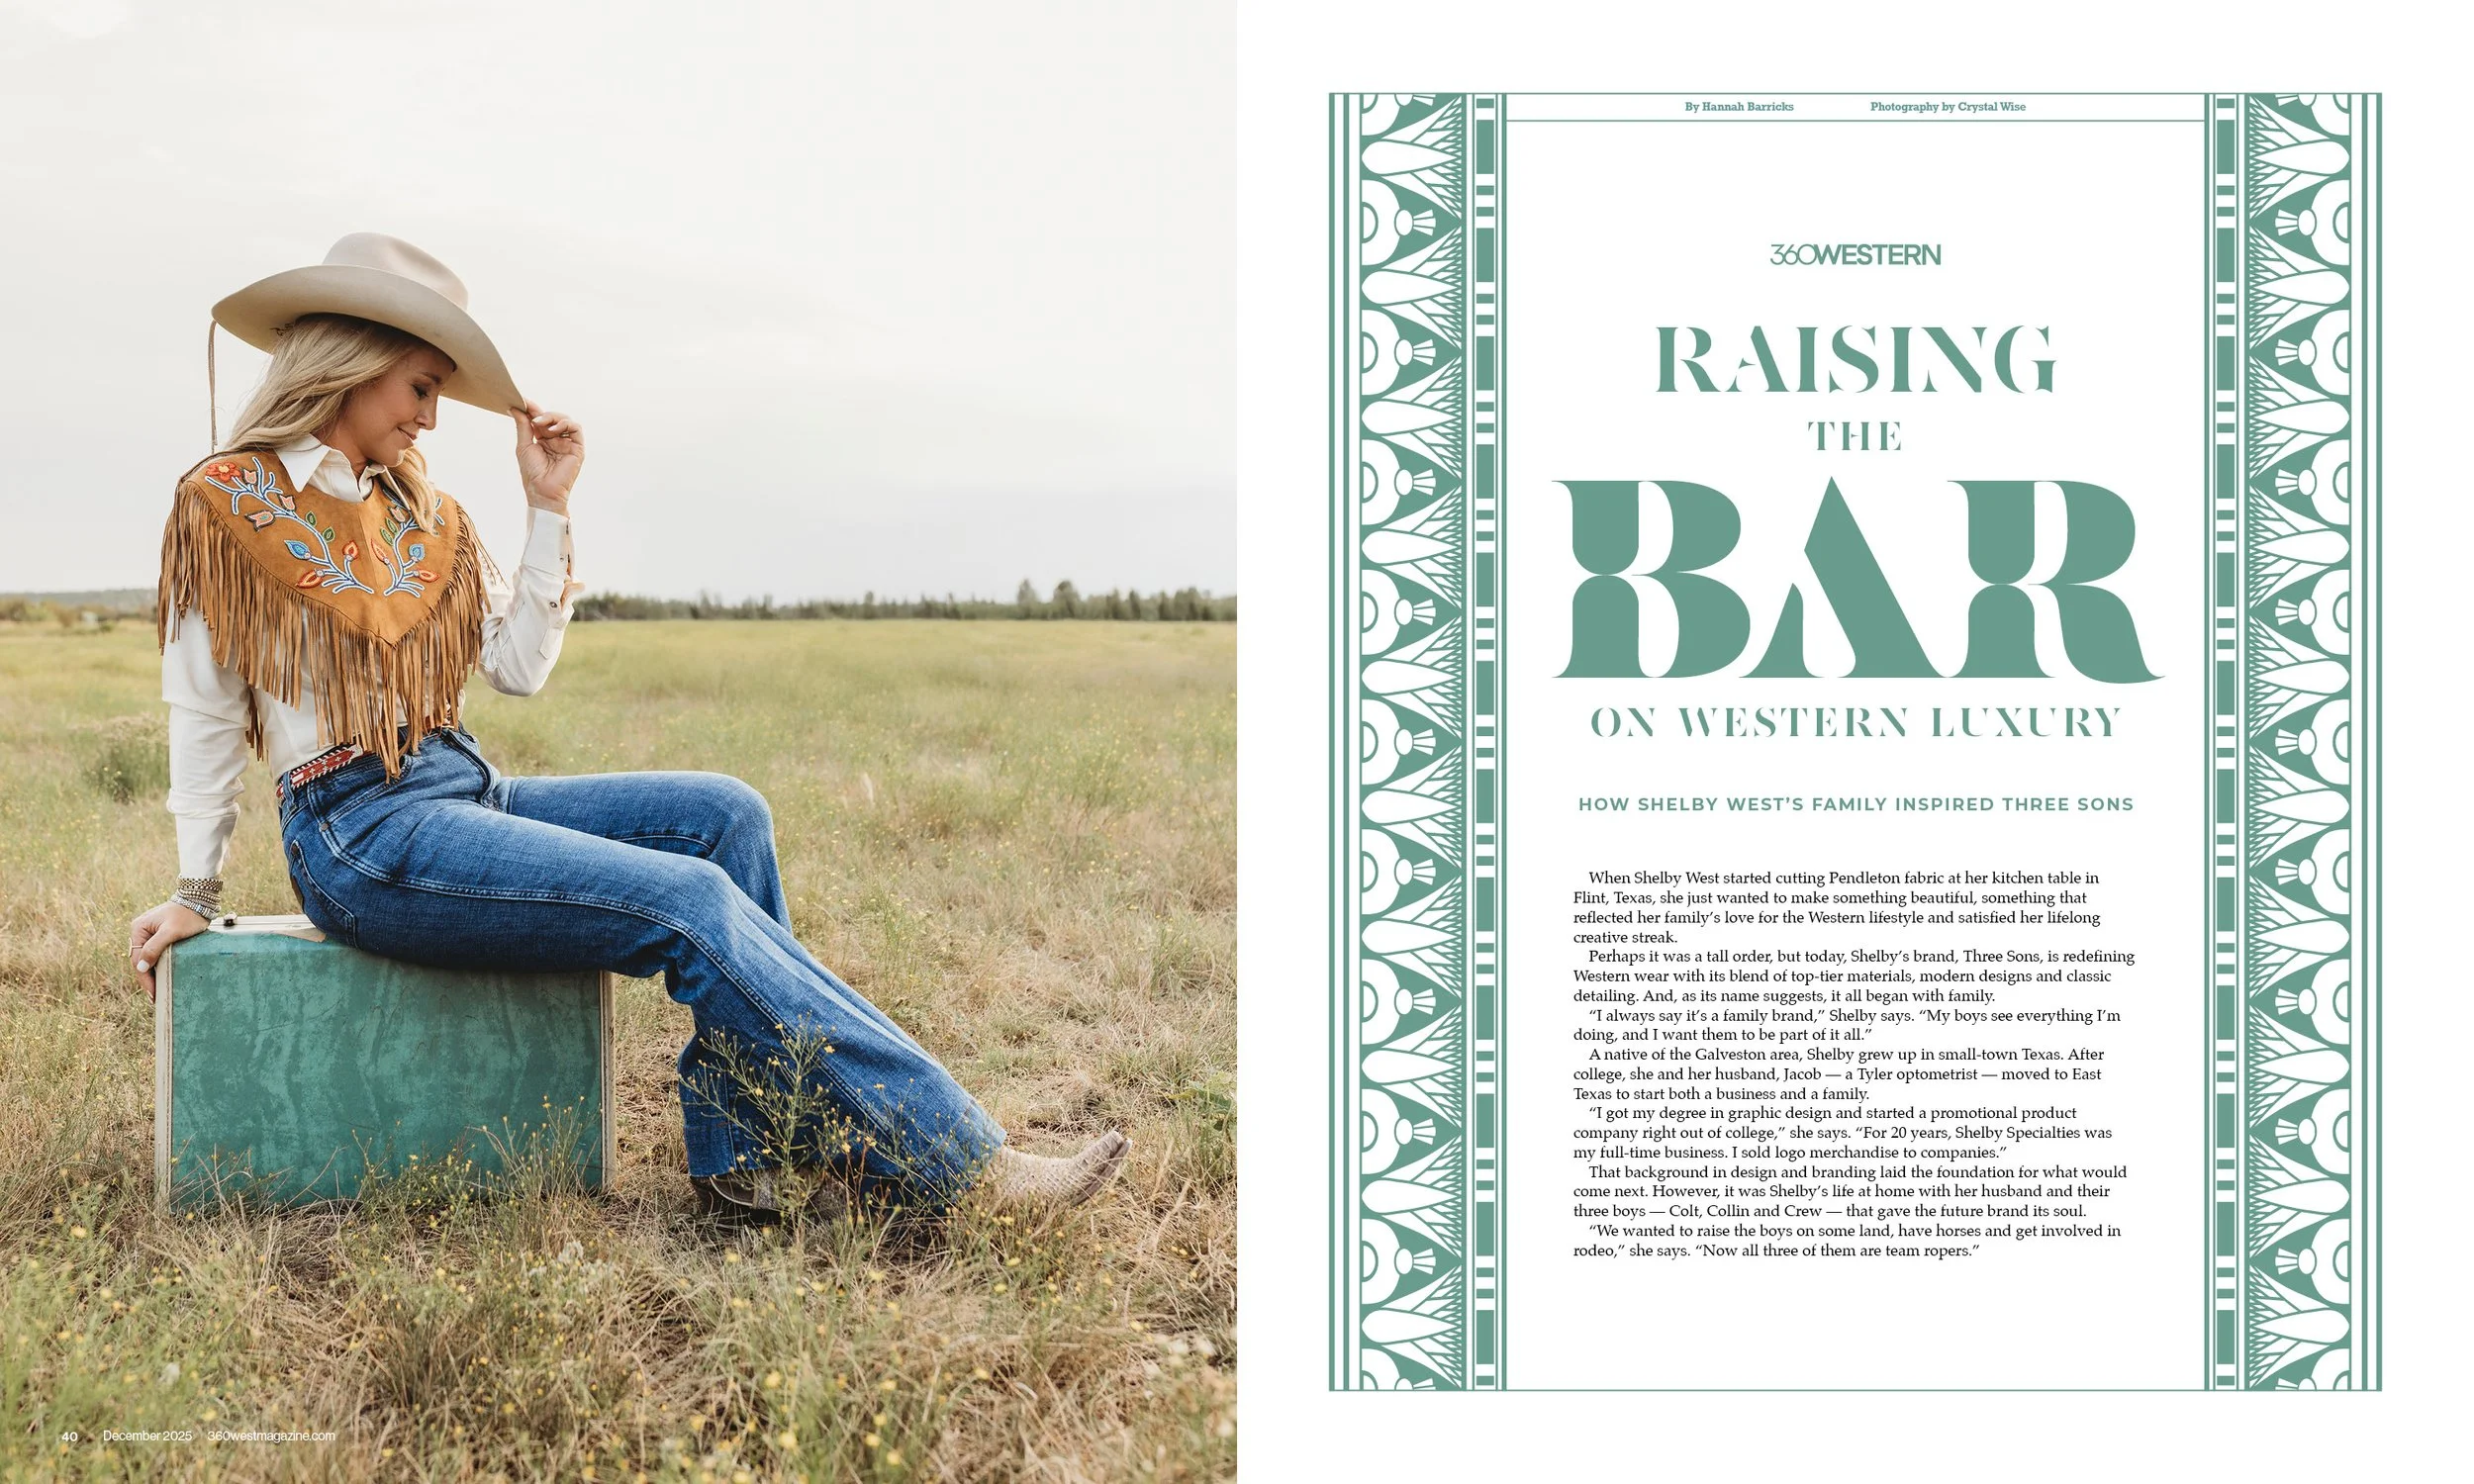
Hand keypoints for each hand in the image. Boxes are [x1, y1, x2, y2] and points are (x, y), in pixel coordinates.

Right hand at [130, 899, 210, 1002]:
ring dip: (152, 974)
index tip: (153, 994)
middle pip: (141, 961)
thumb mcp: (171, 932)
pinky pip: (155, 954)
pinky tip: (162, 977)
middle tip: (156, 997)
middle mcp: (140, 931)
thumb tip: (140, 967)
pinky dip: (158, 966)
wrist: (200, 902)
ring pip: (147, 959)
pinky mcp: (158, 935)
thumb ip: (155, 948)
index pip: (137, 960)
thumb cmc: (187, 916)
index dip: (145, 978)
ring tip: (158, 991)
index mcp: (138, 929)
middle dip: (148, 979)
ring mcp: (148, 933)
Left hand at [511, 399, 583, 513]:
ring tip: (541, 423)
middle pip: (553, 417)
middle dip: (542, 413)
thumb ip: (523, 426)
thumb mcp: (524, 445)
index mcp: (544, 439)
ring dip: (553, 417)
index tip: (522, 401)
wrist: (542, 491)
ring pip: (566, 419)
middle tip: (532, 415)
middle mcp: (557, 440)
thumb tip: (515, 408)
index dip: (533, 409)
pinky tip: (553, 429)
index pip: (541, 420)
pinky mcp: (577, 448)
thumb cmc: (532, 473)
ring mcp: (568, 443)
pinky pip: (576, 428)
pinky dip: (565, 424)